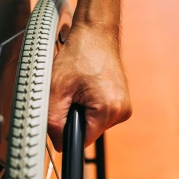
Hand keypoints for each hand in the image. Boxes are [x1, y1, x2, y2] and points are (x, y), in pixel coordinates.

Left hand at [47, 23, 131, 151]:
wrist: (96, 33)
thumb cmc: (79, 54)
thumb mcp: (56, 89)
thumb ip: (53, 121)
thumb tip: (59, 145)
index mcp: (109, 110)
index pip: (82, 140)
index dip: (66, 128)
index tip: (63, 107)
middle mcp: (122, 111)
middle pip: (88, 131)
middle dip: (74, 116)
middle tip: (70, 91)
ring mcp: (124, 105)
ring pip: (94, 122)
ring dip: (82, 108)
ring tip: (79, 85)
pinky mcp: (122, 100)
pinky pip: (101, 112)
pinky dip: (90, 102)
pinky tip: (87, 85)